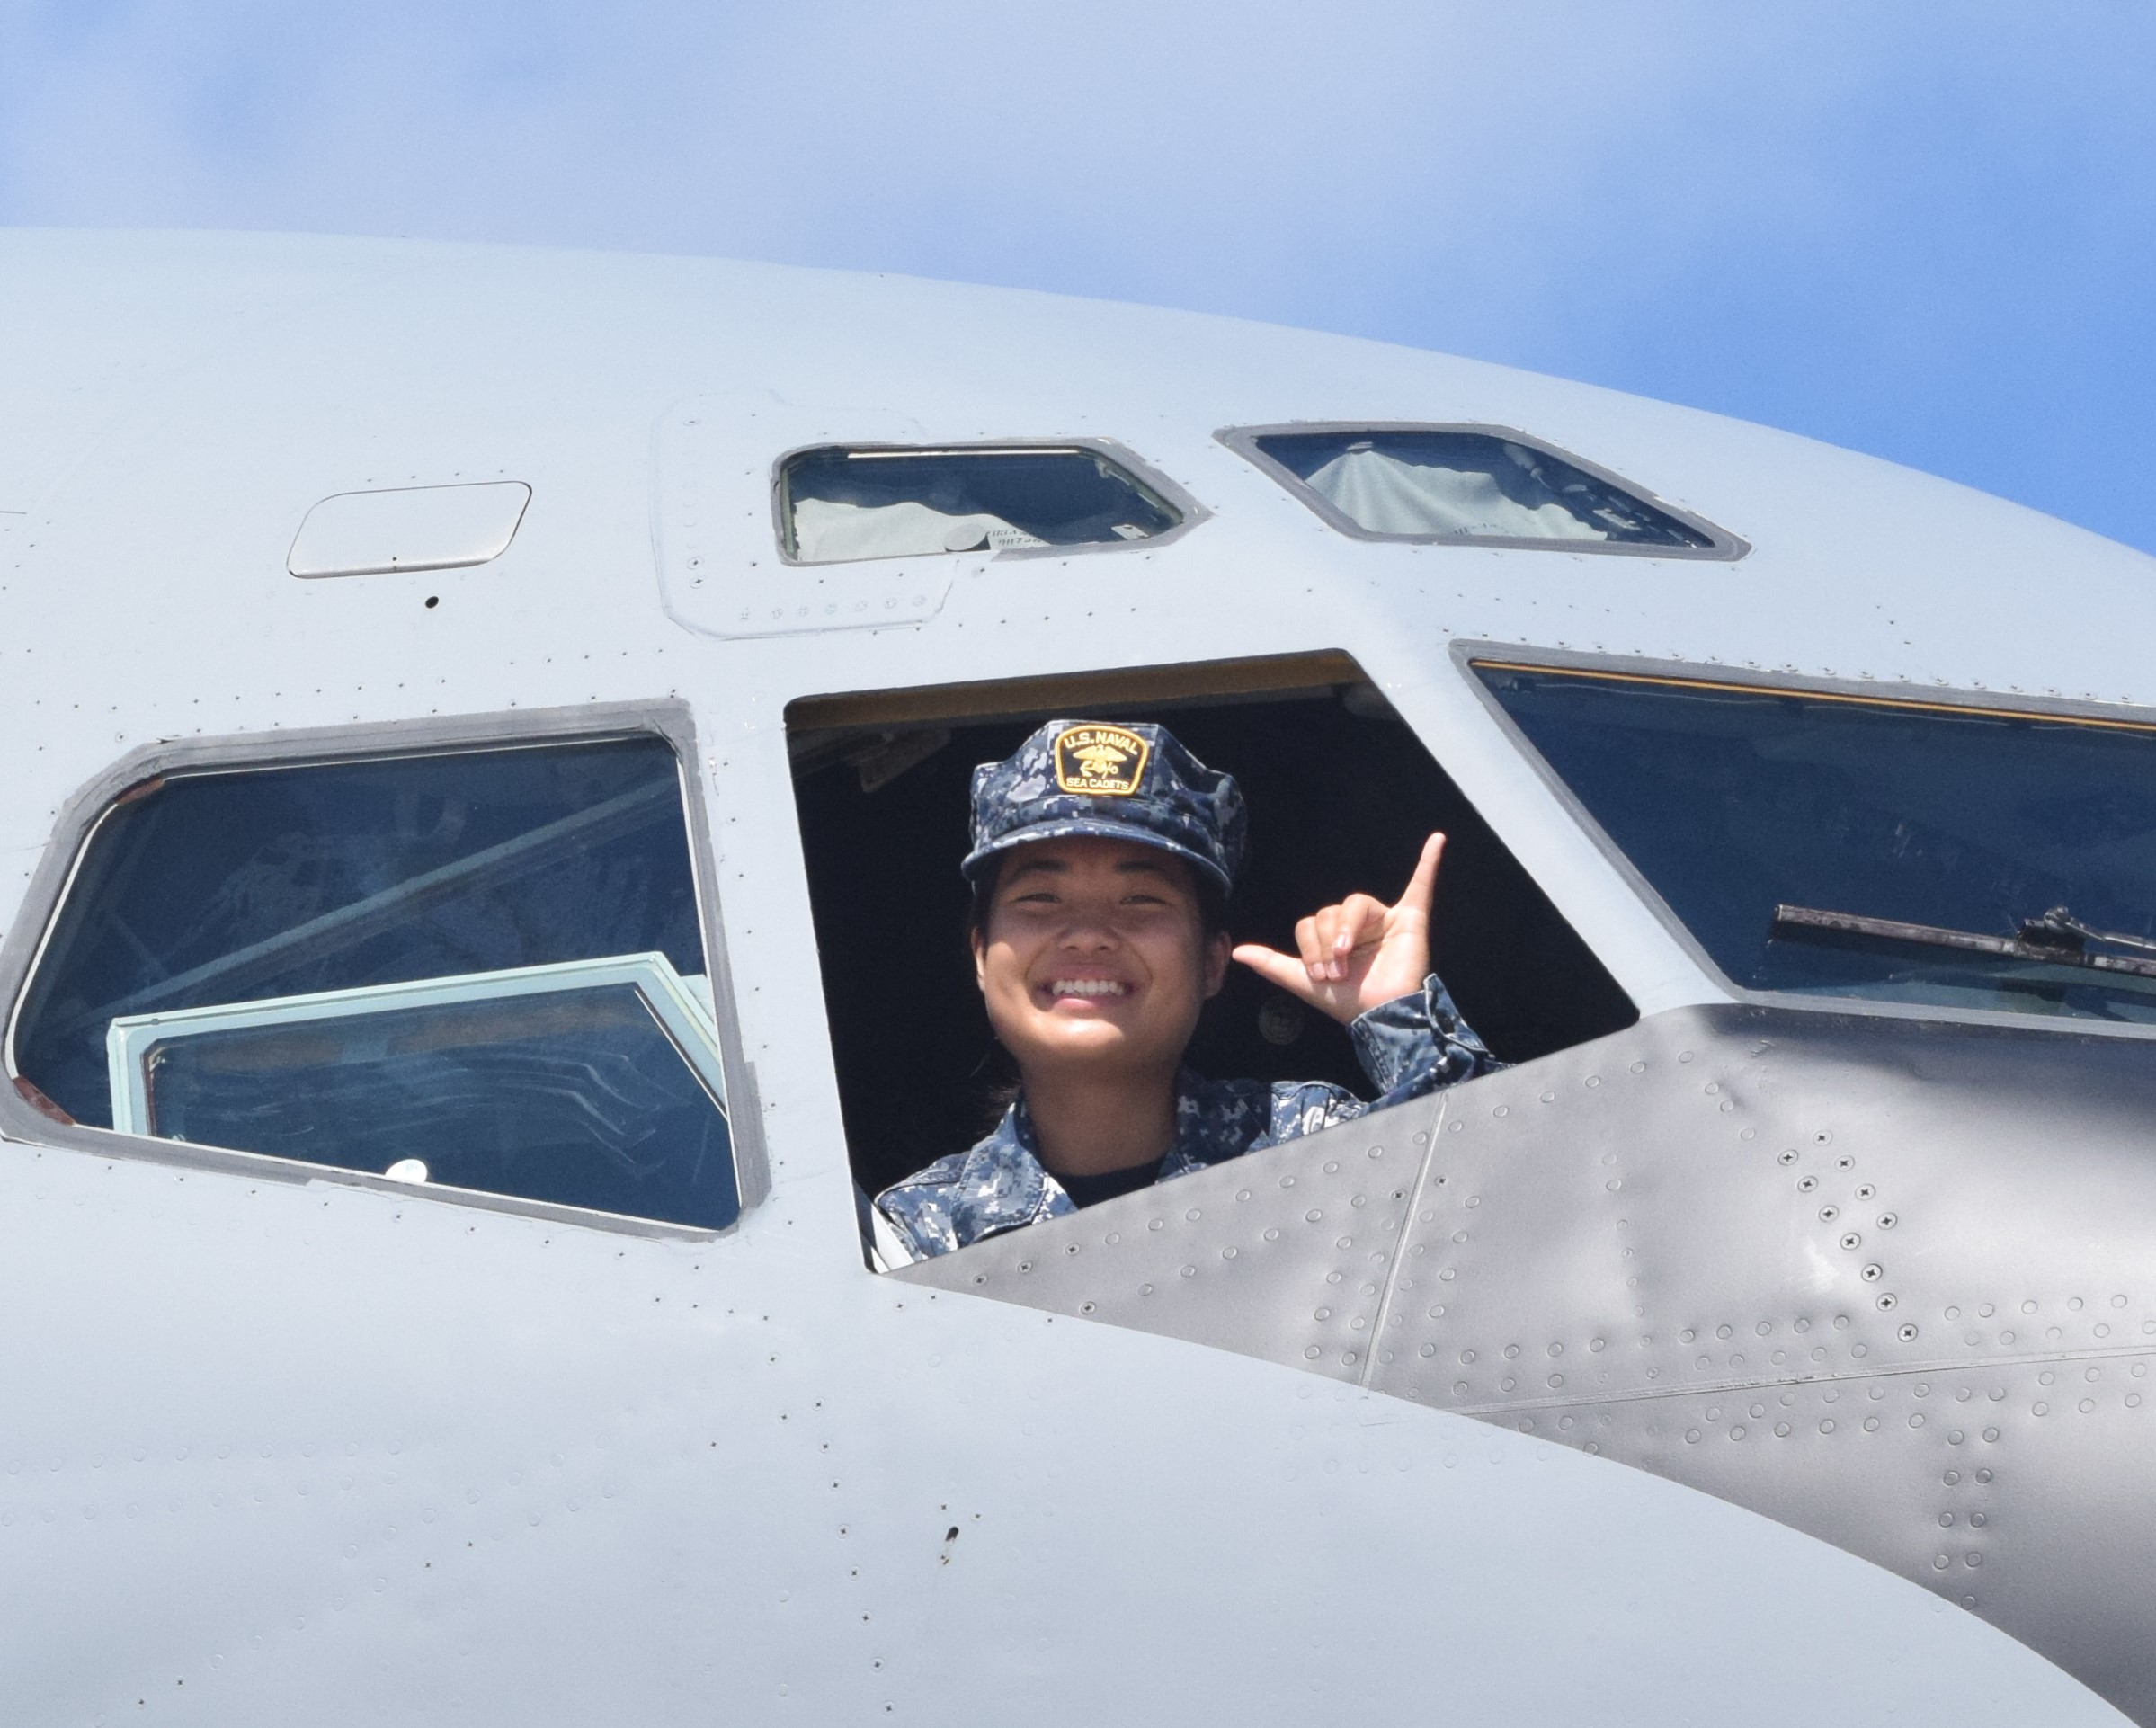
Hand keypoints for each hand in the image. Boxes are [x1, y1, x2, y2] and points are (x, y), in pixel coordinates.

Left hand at [1231, 834, 1443, 1024]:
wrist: (1379, 1015)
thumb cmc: (1345, 1001)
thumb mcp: (1301, 981)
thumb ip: (1271, 964)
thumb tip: (1236, 952)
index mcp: (1333, 936)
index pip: (1310, 921)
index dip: (1309, 947)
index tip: (1320, 975)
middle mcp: (1357, 924)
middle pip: (1329, 911)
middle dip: (1326, 943)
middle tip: (1336, 971)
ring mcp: (1384, 918)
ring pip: (1353, 903)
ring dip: (1346, 930)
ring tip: (1348, 954)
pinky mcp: (1410, 919)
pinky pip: (1420, 885)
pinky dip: (1429, 862)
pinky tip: (1437, 842)